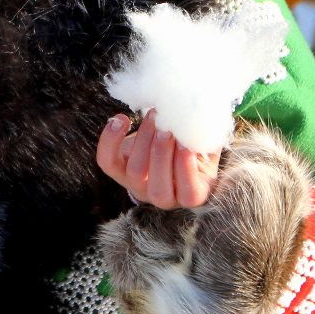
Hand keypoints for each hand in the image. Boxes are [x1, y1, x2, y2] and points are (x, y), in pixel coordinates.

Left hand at [96, 109, 220, 208]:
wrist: (167, 137)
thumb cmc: (192, 140)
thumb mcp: (206, 141)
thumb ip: (206, 135)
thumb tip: (200, 117)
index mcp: (192, 193)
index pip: (190, 194)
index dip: (186, 169)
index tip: (187, 144)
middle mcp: (163, 197)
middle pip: (158, 189)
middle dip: (162, 154)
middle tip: (166, 127)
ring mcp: (138, 186)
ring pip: (136, 172)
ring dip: (144, 140)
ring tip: (153, 116)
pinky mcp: (118, 171)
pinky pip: (107, 161)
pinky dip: (110, 139)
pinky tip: (122, 119)